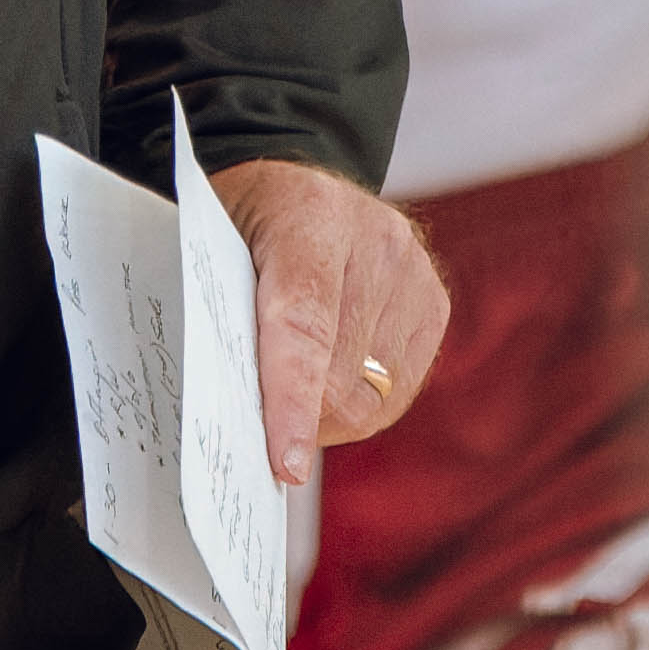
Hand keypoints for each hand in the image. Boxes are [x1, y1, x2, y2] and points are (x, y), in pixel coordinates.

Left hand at [211, 156, 449, 488]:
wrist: (296, 184)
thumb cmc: (240, 225)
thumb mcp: (213, 252)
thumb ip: (226, 321)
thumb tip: (236, 415)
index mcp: (308, 219)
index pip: (304, 328)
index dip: (294, 403)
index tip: (287, 465)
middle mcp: (377, 242)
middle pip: (341, 379)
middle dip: (298, 420)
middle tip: (259, 422)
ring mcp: (415, 271)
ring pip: (375, 398)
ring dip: (330, 417)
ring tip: (295, 396)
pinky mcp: (435, 302)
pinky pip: (400, 389)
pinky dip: (362, 402)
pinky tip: (333, 377)